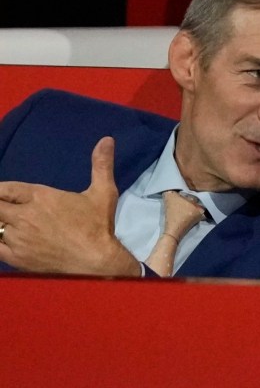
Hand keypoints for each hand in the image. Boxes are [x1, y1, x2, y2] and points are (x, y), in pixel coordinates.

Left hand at [0, 137, 140, 275]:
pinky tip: (4, 238)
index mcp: (40, 197)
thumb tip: (106, 140)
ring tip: (5, 221)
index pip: (5, 189)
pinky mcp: (17, 257)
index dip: (1, 190)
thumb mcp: (103, 191)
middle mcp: (25, 216)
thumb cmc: (98, 226)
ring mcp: (18, 238)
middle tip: (4, 207)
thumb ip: (101, 164)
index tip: (4, 194)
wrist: (96, 261)